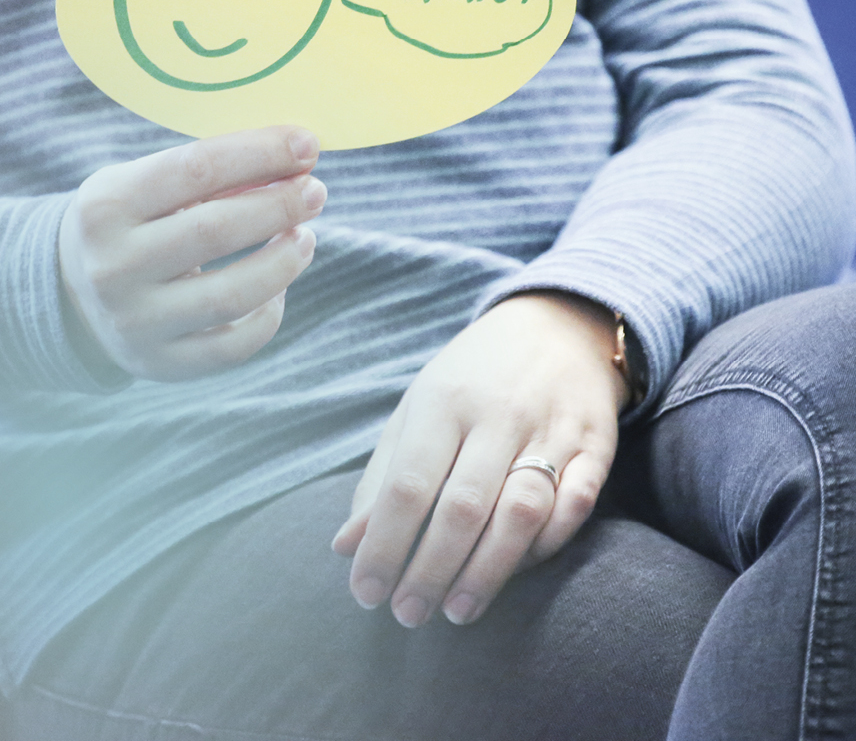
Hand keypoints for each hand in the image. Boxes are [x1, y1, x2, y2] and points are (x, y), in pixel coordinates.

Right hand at [58, 126, 324, 380]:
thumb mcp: (144, 183)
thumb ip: (210, 172)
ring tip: (304, 238)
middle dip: (280, 205)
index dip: (260, 153)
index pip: (196, 168)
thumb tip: (294, 161)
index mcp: (106, 206)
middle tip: (315, 191)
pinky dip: (269, 314)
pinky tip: (278, 289)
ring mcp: (135, 322)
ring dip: (284, 262)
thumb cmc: (130, 223)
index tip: (307, 144)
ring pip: (231, 294)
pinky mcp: (160, 363)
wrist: (72, 296)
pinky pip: (233, 346)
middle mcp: (114, 266)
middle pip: (217, 230)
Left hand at [331, 291, 628, 627]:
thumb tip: (346, 546)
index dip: (384, 546)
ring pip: (521, 512)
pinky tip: (518, 571)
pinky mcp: (596, 445)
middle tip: (408, 615)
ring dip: (487, 571)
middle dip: (430, 570)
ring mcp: (551, 429)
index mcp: (442, 401)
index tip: (366, 593)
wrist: (556, 327)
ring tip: (457, 610)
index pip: (408, 485)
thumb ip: (382, 478)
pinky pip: (576, 505)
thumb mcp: (417, 410)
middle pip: (462, 507)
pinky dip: (548, 545)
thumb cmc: (471, 378)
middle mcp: (497, 415)